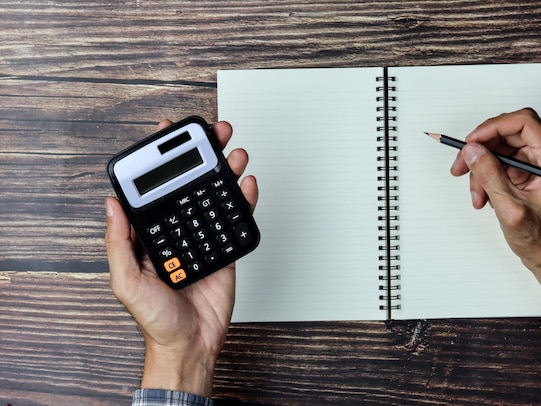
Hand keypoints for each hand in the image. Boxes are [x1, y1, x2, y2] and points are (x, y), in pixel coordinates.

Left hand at [105, 120, 257, 396]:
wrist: (191, 344)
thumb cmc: (156, 321)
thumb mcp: (127, 283)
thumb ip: (119, 244)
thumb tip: (111, 205)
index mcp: (150, 234)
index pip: (154, 187)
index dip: (160, 158)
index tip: (166, 133)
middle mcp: (175, 230)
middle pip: (189, 183)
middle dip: (201, 155)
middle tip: (211, 134)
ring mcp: (201, 238)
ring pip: (214, 195)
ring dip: (225, 170)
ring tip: (234, 154)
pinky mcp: (224, 249)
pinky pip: (235, 219)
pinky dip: (243, 200)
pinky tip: (246, 185)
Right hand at [450, 108, 540, 314]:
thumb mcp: (511, 208)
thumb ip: (490, 176)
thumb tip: (473, 151)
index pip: (523, 123)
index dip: (493, 127)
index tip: (472, 141)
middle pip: (506, 134)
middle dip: (480, 150)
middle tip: (461, 165)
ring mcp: (535, 165)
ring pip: (498, 150)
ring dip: (480, 169)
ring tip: (477, 194)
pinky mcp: (525, 174)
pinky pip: (498, 164)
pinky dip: (485, 178)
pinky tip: (484, 197)